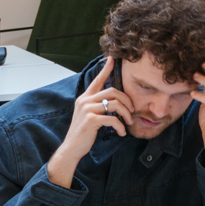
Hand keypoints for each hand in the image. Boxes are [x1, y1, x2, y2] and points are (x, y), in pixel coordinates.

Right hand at [47, 59, 130, 187]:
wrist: (71, 147)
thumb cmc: (84, 132)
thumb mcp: (89, 115)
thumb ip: (98, 106)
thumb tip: (115, 102)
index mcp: (85, 98)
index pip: (97, 80)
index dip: (106, 69)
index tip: (113, 58)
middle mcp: (85, 100)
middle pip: (113, 91)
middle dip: (127, 100)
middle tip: (133, 111)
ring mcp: (87, 109)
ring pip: (115, 104)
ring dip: (126, 114)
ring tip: (129, 123)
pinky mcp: (90, 120)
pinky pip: (112, 119)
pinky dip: (120, 126)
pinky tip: (121, 133)